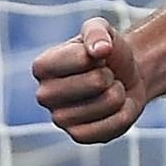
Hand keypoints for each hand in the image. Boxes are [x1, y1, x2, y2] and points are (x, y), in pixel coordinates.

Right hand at [31, 17, 146, 143]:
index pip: (81, 59)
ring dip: (118, 94)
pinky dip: (122, 114)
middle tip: (104, 75)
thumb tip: (101, 50)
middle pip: (96, 82)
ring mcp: (59, 119)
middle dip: (110, 75)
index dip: (98, 54)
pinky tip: (113, 108)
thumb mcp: (101, 29)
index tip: (94, 55)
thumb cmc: (106, 51)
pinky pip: (110, 127)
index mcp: (42, 66)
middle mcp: (44, 94)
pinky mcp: (78, 136)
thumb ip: (97, 31)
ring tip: (109, 89)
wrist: (122, 76)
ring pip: (107, 104)